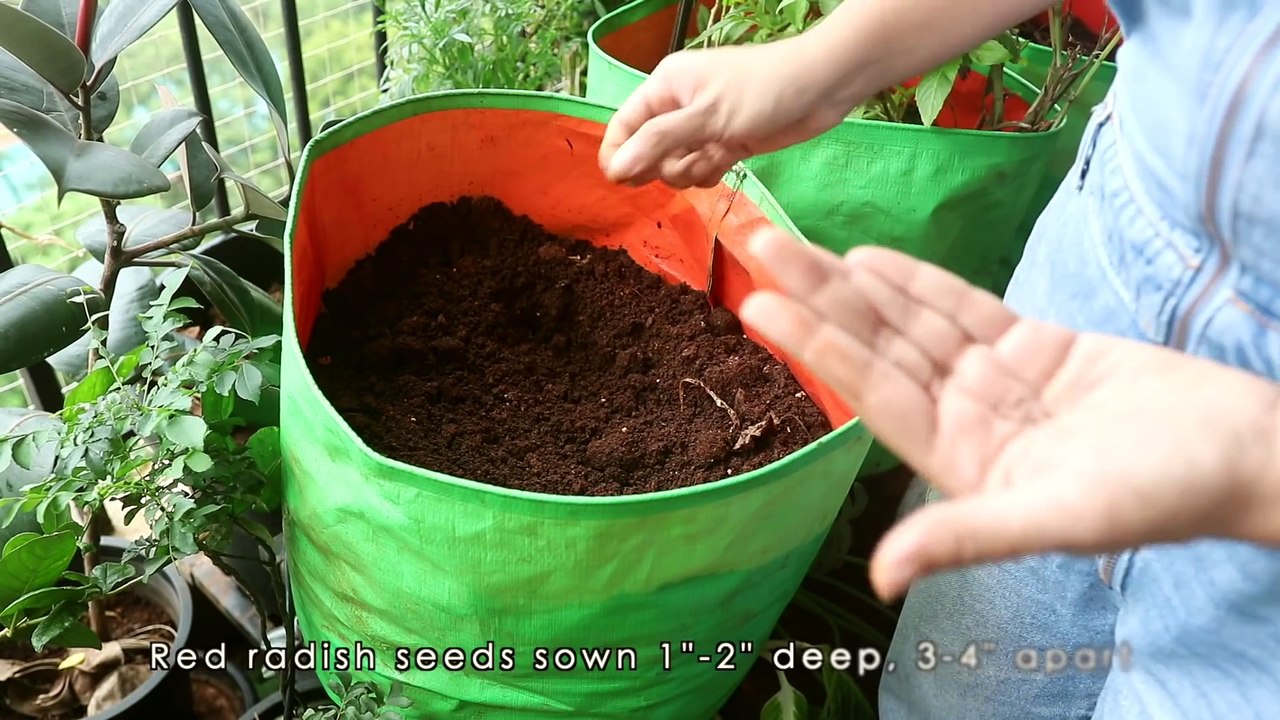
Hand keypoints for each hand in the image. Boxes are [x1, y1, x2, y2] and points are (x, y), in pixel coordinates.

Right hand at [598, 39, 848, 187]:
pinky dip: (709, 173)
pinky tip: (727, 161)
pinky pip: (700, 170)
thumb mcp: (704, 116)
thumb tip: (616, 169)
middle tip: (688, 158)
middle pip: (646, 152)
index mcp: (665, 87)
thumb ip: (658, 143)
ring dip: (689, 171)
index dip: (618, 154)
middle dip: (662, 165)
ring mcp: (702, 127)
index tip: (622, 181)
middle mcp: (678, 107)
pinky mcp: (725, 144)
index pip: (624, 125)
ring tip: (715, 156)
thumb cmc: (760, 91)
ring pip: (674, 165)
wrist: (819, 88)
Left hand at [737, 229, 1279, 599]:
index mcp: (960, 460)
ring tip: (793, 242)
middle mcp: (965, 418)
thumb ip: (967, 538)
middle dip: (819, 298)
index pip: (872, 393)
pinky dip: (919, 282)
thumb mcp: (1058, 519)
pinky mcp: (1033, 348)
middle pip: (879, 347)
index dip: (817, 347)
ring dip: (854, 282)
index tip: (760, 306)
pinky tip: (868, 258)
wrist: (1243, 452)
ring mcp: (996, 381)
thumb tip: (883, 579)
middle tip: (760, 247)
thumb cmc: (1162, 494)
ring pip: (911, 322)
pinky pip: (964, 308)